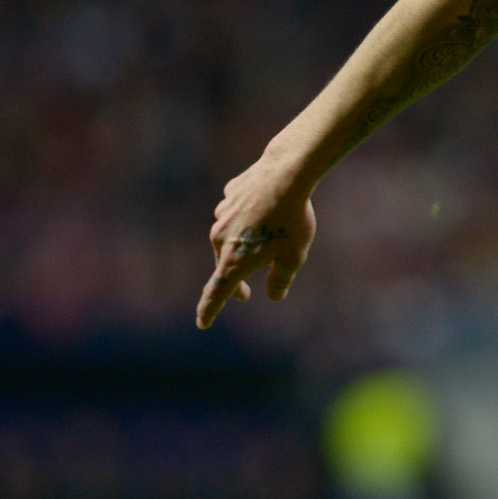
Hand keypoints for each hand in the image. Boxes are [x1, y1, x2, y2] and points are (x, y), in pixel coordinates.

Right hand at [198, 155, 316, 328]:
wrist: (286, 174)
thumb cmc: (291, 219)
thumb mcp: (293, 257)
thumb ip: (280, 280)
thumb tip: (274, 296)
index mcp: (233, 260)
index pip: (216, 293)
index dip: (209, 310)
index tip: (203, 323)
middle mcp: (219, 238)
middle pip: (224, 264)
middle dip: (235, 280)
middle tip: (245, 294)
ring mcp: (222, 214)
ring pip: (230, 235)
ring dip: (245, 242)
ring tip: (272, 237)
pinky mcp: (230, 195)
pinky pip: (237, 211)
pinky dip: (248, 216)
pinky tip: (266, 209)